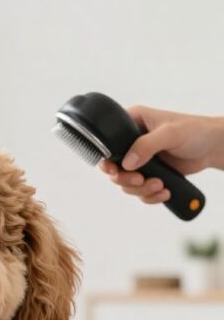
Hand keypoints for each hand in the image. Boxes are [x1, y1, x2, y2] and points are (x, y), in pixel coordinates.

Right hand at [99, 106, 223, 204]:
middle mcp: (133, 143)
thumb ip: (147, 145)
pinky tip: (165, 191)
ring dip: (142, 190)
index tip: (113, 171)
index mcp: (133, 123)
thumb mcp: (170, 133)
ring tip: (160, 185)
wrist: (212, 148)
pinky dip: (151, 196)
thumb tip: (126, 163)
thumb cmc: (195, 131)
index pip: (109, 142)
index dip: (107, 159)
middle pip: (115, 169)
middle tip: (141, 180)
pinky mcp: (150, 174)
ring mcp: (141, 160)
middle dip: (127, 179)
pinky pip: (141, 192)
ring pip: (127, 184)